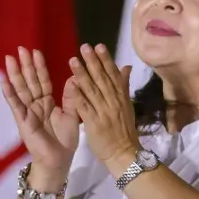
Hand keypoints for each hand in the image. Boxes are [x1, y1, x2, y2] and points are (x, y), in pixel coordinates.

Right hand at [0, 47, 79, 178]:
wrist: (59, 159)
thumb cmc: (65, 139)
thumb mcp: (72, 114)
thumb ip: (72, 96)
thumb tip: (74, 77)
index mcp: (47, 103)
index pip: (42, 81)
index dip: (39, 67)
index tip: (36, 51)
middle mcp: (35, 105)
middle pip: (29, 82)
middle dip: (25, 66)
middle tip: (20, 49)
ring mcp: (27, 113)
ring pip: (21, 90)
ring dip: (14, 75)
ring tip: (9, 59)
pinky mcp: (23, 122)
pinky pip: (16, 105)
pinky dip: (9, 94)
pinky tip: (4, 82)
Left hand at [67, 44, 140, 173]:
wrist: (124, 152)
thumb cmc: (124, 129)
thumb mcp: (127, 105)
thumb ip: (124, 86)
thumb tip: (126, 66)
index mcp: (121, 97)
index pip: (113, 75)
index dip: (105, 60)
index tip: (98, 46)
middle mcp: (113, 101)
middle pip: (102, 79)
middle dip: (93, 62)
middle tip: (84, 47)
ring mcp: (104, 111)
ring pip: (92, 90)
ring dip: (82, 74)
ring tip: (73, 61)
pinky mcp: (94, 122)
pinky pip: (85, 106)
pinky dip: (78, 95)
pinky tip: (71, 85)